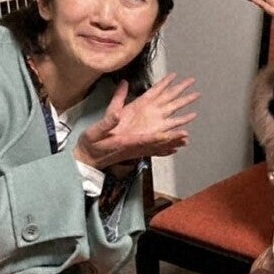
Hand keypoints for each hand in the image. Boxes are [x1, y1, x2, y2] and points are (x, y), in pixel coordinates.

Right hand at [75, 74, 198, 168]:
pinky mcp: (134, 153)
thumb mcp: (94, 131)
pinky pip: (152, 152)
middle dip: (171, 139)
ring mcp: (135, 152)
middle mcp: (134, 149)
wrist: (87, 160)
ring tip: (186, 139)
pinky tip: (174, 149)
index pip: (146, 139)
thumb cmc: (90, 144)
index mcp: (125, 142)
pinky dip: (164, 150)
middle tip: (186, 135)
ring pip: (157, 148)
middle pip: (156, 144)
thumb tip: (117, 114)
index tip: (171, 133)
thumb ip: (107, 123)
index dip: (161, 136)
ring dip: (171, 143)